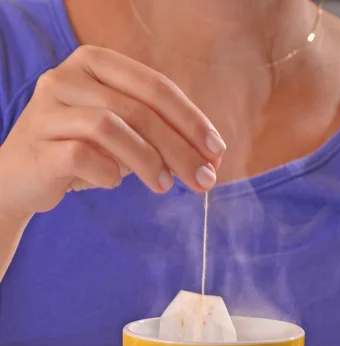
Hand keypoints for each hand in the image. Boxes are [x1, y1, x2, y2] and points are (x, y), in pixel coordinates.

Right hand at [0, 45, 224, 218]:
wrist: (21, 176)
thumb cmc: (78, 151)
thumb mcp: (122, 136)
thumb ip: (160, 138)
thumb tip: (211, 160)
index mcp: (96, 64)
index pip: (155, 86)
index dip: (191, 119)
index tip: (216, 151)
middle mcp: (69, 77)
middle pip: (138, 109)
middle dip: (179, 147)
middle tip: (203, 179)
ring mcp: (49, 109)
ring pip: (111, 128)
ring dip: (148, 161)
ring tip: (164, 185)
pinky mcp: (38, 143)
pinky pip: (81, 155)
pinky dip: (106, 172)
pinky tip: (114, 182)